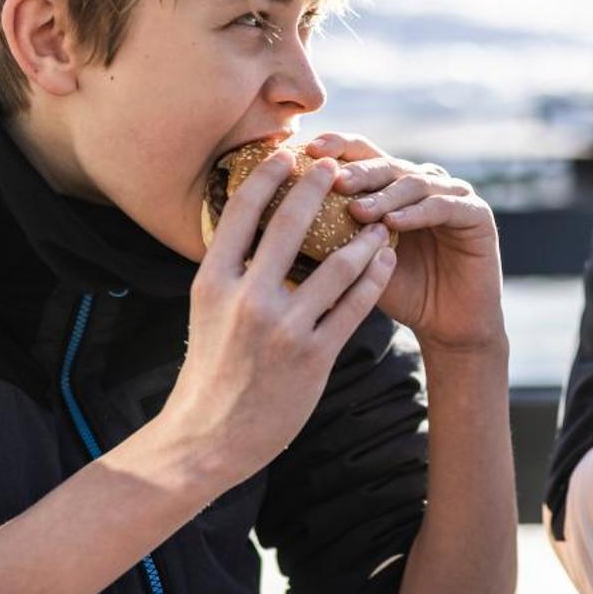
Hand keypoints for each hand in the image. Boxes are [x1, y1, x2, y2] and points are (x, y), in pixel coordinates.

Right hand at [157, 150, 399, 488]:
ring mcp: (283, 329)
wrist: (208, 440)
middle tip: (339, 167)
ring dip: (362, 237)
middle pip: (289, 226)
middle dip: (317, 189)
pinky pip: (354, 307)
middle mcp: (247, 299)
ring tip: (379, 218)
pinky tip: (386, 260)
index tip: (288, 153)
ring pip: (336, 266)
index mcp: (214, 282)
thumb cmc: (209, 373)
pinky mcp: (314, 357)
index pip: (242, 213)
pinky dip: (374, 278)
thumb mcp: (207, 313)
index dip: (267, 177)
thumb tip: (249, 229)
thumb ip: (229, 272)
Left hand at [306, 133, 504, 353]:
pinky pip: (444, 206)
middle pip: (385, 163)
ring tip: (358, 210)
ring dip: (384, 194)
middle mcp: (422, 181)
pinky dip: (418, 213)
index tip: (304, 152)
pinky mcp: (477, 213)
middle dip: (357, 170)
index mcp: (391, 186)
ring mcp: (452, 193)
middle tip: (331, 179)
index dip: (336, 147)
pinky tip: (394, 224)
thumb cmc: (397, 292)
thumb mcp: (355, 262)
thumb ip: (325, 238)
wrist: (447, 325)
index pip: (361, 154)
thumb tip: (267, 227)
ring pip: (413, 182)